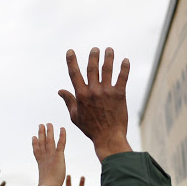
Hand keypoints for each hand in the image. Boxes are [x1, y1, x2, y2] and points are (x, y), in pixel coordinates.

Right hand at [32, 123, 65, 185]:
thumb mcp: (44, 182)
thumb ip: (44, 181)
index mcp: (40, 162)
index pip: (36, 150)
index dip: (35, 143)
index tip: (33, 137)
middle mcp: (44, 157)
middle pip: (42, 142)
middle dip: (41, 133)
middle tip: (40, 125)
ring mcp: (51, 155)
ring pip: (50, 140)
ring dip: (49, 131)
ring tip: (48, 123)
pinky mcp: (58, 156)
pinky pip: (61, 143)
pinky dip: (62, 135)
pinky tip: (62, 128)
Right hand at [59, 47, 131, 161]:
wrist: (108, 136)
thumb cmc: (90, 128)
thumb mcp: (74, 115)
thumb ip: (68, 101)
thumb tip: (60, 90)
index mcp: (81, 95)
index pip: (74, 74)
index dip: (72, 61)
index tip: (70, 51)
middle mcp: (93, 91)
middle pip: (92, 68)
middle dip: (93, 56)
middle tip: (95, 49)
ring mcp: (107, 92)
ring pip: (107, 70)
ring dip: (108, 58)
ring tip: (109, 49)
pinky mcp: (119, 95)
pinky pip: (122, 78)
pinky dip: (124, 68)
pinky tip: (125, 60)